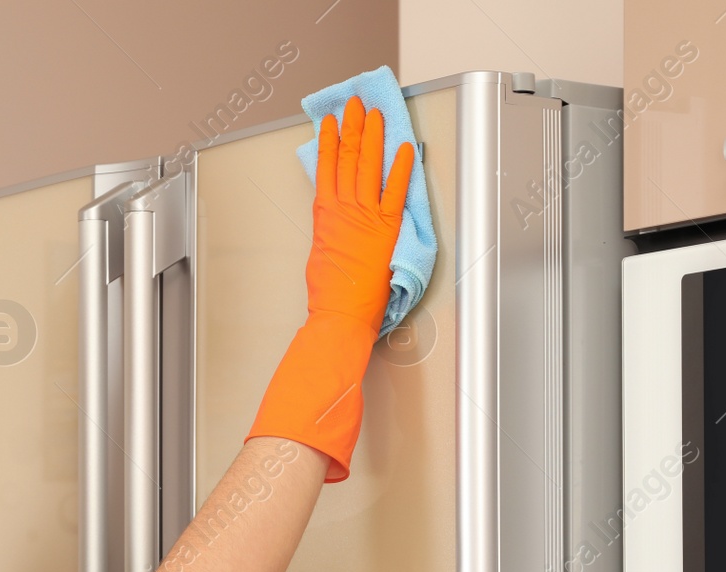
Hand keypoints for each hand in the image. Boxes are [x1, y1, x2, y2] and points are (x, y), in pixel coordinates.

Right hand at [306, 95, 413, 333]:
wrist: (340, 313)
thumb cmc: (329, 291)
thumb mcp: (320, 251)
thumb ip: (329, 228)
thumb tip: (335, 220)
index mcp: (325, 213)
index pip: (326, 166)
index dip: (329, 139)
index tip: (331, 120)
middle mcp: (344, 209)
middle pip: (347, 157)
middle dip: (352, 126)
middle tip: (355, 104)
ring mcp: (365, 216)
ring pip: (368, 166)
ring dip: (373, 137)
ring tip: (375, 114)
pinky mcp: (387, 228)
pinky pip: (395, 191)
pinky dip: (400, 169)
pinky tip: (405, 149)